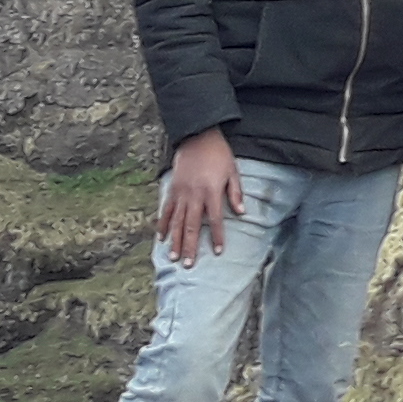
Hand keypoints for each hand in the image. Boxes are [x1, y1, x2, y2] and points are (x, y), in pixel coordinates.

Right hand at [159, 128, 241, 261]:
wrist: (197, 136)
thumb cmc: (219, 154)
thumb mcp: (232, 171)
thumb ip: (235, 193)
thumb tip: (242, 213)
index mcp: (211, 191)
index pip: (215, 219)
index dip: (217, 236)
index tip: (218, 252)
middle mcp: (194, 195)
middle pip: (192, 226)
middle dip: (190, 246)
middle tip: (188, 265)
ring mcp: (181, 193)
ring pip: (176, 221)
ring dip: (175, 241)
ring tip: (173, 257)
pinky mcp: (172, 189)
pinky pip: (166, 210)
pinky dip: (162, 224)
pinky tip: (160, 237)